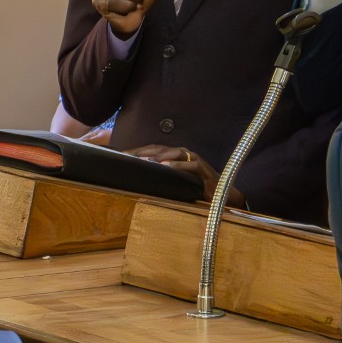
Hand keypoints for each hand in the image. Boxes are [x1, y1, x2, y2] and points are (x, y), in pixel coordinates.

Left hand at [121, 144, 247, 207]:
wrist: (221, 194)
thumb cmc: (195, 189)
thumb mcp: (174, 184)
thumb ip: (160, 180)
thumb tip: (139, 183)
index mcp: (173, 155)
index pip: (151, 150)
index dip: (136, 152)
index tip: (120, 156)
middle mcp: (182, 153)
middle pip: (158, 148)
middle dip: (142, 152)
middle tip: (127, 157)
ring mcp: (193, 159)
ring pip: (172, 153)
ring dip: (157, 156)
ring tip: (143, 160)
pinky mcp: (203, 168)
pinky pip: (189, 164)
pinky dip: (177, 165)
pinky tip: (165, 167)